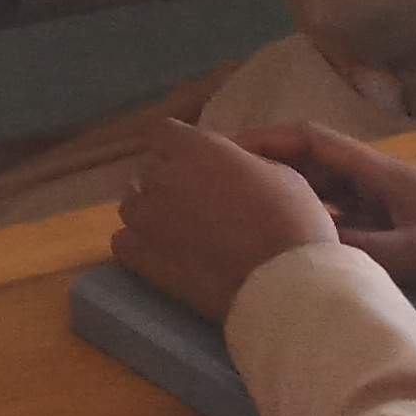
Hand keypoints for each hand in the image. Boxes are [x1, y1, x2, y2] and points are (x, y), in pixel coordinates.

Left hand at [110, 118, 337, 317]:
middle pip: (149, 170)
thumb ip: (239, 161)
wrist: (283, 283)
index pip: (162, 132)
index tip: (192, 165)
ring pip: (133, 204)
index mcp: (195, 148)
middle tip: (197, 207)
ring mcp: (145, 216)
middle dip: (168, 182)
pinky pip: (123, 241)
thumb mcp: (279, 173)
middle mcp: (161, 175)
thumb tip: (224, 163)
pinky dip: (139, 246)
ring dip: (151, 213)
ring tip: (180, 234)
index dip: (176, 147)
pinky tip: (164, 256)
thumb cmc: (293, 224)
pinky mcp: (139, 255)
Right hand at [235, 125, 415, 354]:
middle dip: (268, 176)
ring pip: (329, 207)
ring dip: (294, 212)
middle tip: (220, 196)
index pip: (311, 141)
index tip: (220, 151)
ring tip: (247, 230)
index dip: (265, 140)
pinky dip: (321, 243)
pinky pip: (350, 238)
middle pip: (313, 172)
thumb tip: (294, 251)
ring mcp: (394, 219)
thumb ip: (359, 252)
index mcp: (383, 175)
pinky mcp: (405, 248)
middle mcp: (382, 190)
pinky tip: (300, 264)